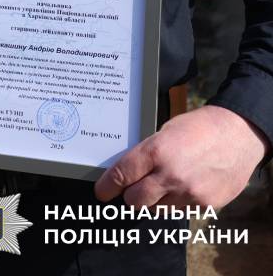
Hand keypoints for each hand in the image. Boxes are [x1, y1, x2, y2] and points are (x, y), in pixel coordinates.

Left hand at [94, 104, 268, 208]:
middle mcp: (171, 175)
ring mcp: (189, 193)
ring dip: (155, 200)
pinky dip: (176, 203)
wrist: (238, 135)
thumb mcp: (165, 132)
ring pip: (157, 209)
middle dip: (130, 197)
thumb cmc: (198, 128)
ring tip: (163, 182)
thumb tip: (129, 171)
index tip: (101, 192)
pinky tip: (184, 186)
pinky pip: (180, 211)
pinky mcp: (206, 205)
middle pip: (135, 201)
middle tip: (131, 190)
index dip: (107, 187)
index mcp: (156, 151)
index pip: (122, 175)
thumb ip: (147, 153)